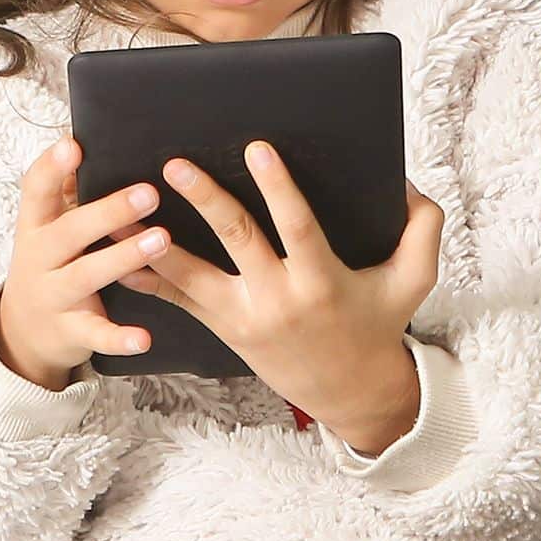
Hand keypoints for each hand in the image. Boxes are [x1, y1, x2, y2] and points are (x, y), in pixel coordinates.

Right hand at [0, 137, 167, 390]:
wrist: (23, 333)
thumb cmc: (51, 262)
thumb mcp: (48, 226)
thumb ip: (66, 189)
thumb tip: (84, 135)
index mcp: (36, 226)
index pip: (35, 191)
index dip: (52, 168)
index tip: (74, 145)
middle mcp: (39, 259)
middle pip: (69, 232)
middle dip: (108, 212)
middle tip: (150, 192)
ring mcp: (53, 296)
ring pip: (86, 276)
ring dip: (123, 258)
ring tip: (161, 239)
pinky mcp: (71, 331)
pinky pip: (96, 334)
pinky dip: (119, 337)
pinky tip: (144, 338)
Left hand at [126, 141, 442, 452]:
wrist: (351, 392)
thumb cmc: (380, 324)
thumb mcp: (415, 279)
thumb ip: (422, 227)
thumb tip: (405, 181)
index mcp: (322, 281)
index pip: (298, 226)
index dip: (278, 187)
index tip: (258, 148)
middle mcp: (278, 298)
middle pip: (236, 240)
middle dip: (205, 198)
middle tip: (176, 164)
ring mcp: (244, 317)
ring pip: (192, 274)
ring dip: (156, 240)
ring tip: (124, 209)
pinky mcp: (223, 329)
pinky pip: (178, 302)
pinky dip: (147, 279)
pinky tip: (117, 256)